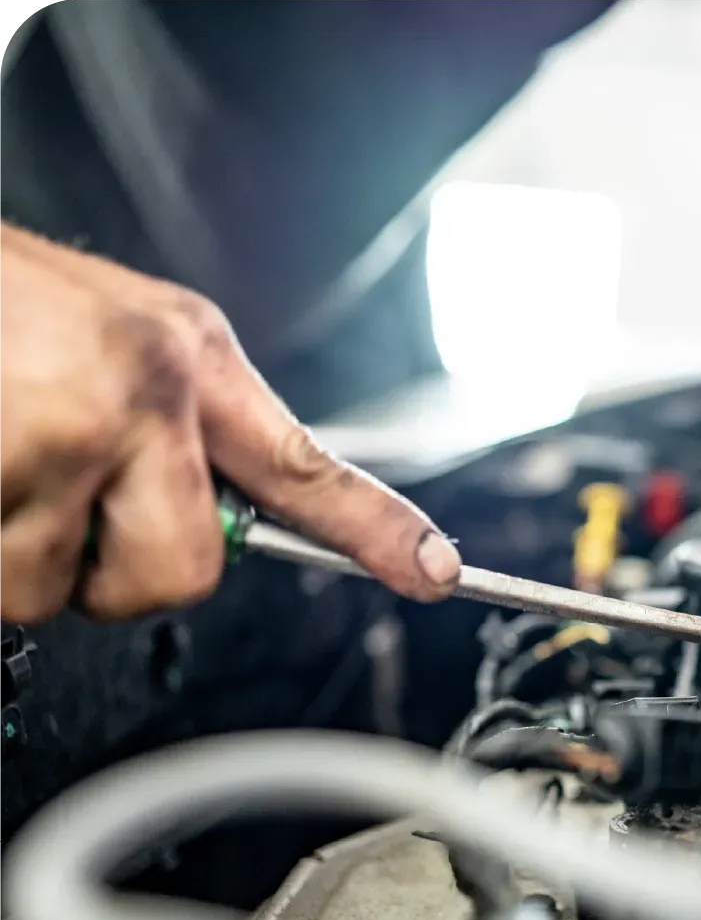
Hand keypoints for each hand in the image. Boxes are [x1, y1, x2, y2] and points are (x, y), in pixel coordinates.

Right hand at [0, 223, 460, 621]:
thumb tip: (224, 513)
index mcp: (184, 357)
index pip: (302, 462)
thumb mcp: (112, 329)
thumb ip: (180, 422)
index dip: (377, 529)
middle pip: (184, 573)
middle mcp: (145, 396)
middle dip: (118, 569)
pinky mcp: (0, 483)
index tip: (437, 571)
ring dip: (23, 554)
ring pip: (66, 590)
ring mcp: (69, 439)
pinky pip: (3, 586)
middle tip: (62, 505)